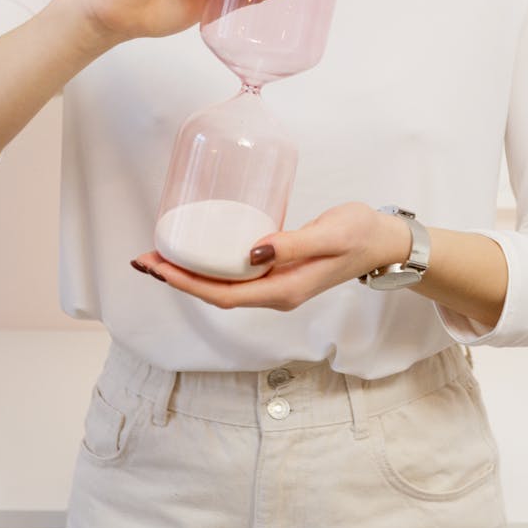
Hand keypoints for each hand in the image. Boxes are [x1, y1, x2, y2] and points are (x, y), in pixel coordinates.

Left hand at [130, 201, 410, 310]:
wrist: (383, 241)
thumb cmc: (358, 234)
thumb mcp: (328, 235)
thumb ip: (292, 243)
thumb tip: (253, 251)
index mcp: (282, 290)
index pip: (223, 294)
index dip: (186, 282)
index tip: (157, 265)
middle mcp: (274, 292)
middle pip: (214, 293)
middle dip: (177, 277)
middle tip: (143, 258)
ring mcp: (276, 283)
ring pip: (222, 284)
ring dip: (189, 271)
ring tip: (160, 253)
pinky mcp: (277, 269)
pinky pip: (235, 272)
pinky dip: (210, 262)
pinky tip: (198, 246)